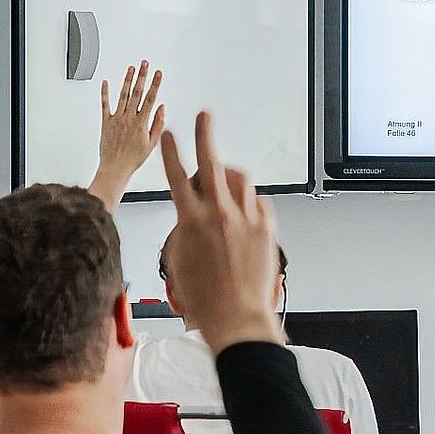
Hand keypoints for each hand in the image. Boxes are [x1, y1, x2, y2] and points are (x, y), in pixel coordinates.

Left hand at [99, 62, 164, 176]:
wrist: (115, 168)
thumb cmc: (133, 159)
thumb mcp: (152, 143)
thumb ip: (157, 124)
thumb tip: (161, 108)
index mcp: (141, 123)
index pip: (150, 98)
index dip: (155, 84)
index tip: (158, 73)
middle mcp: (128, 118)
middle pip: (137, 92)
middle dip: (142, 76)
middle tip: (145, 64)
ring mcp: (116, 119)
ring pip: (122, 95)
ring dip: (127, 80)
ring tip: (131, 69)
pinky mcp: (105, 122)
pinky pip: (104, 105)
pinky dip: (104, 93)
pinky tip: (105, 83)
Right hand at [160, 111, 281, 351]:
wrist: (237, 316)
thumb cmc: (203, 298)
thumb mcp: (178, 260)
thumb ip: (183, 230)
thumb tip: (191, 216)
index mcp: (191, 221)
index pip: (176, 176)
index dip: (170, 151)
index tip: (168, 133)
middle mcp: (220, 213)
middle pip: (211, 162)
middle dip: (205, 134)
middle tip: (204, 116)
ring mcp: (246, 218)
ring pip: (239, 179)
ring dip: (229, 175)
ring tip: (224, 178)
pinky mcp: (266, 228)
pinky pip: (258, 202)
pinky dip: (249, 201)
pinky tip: (244, 210)